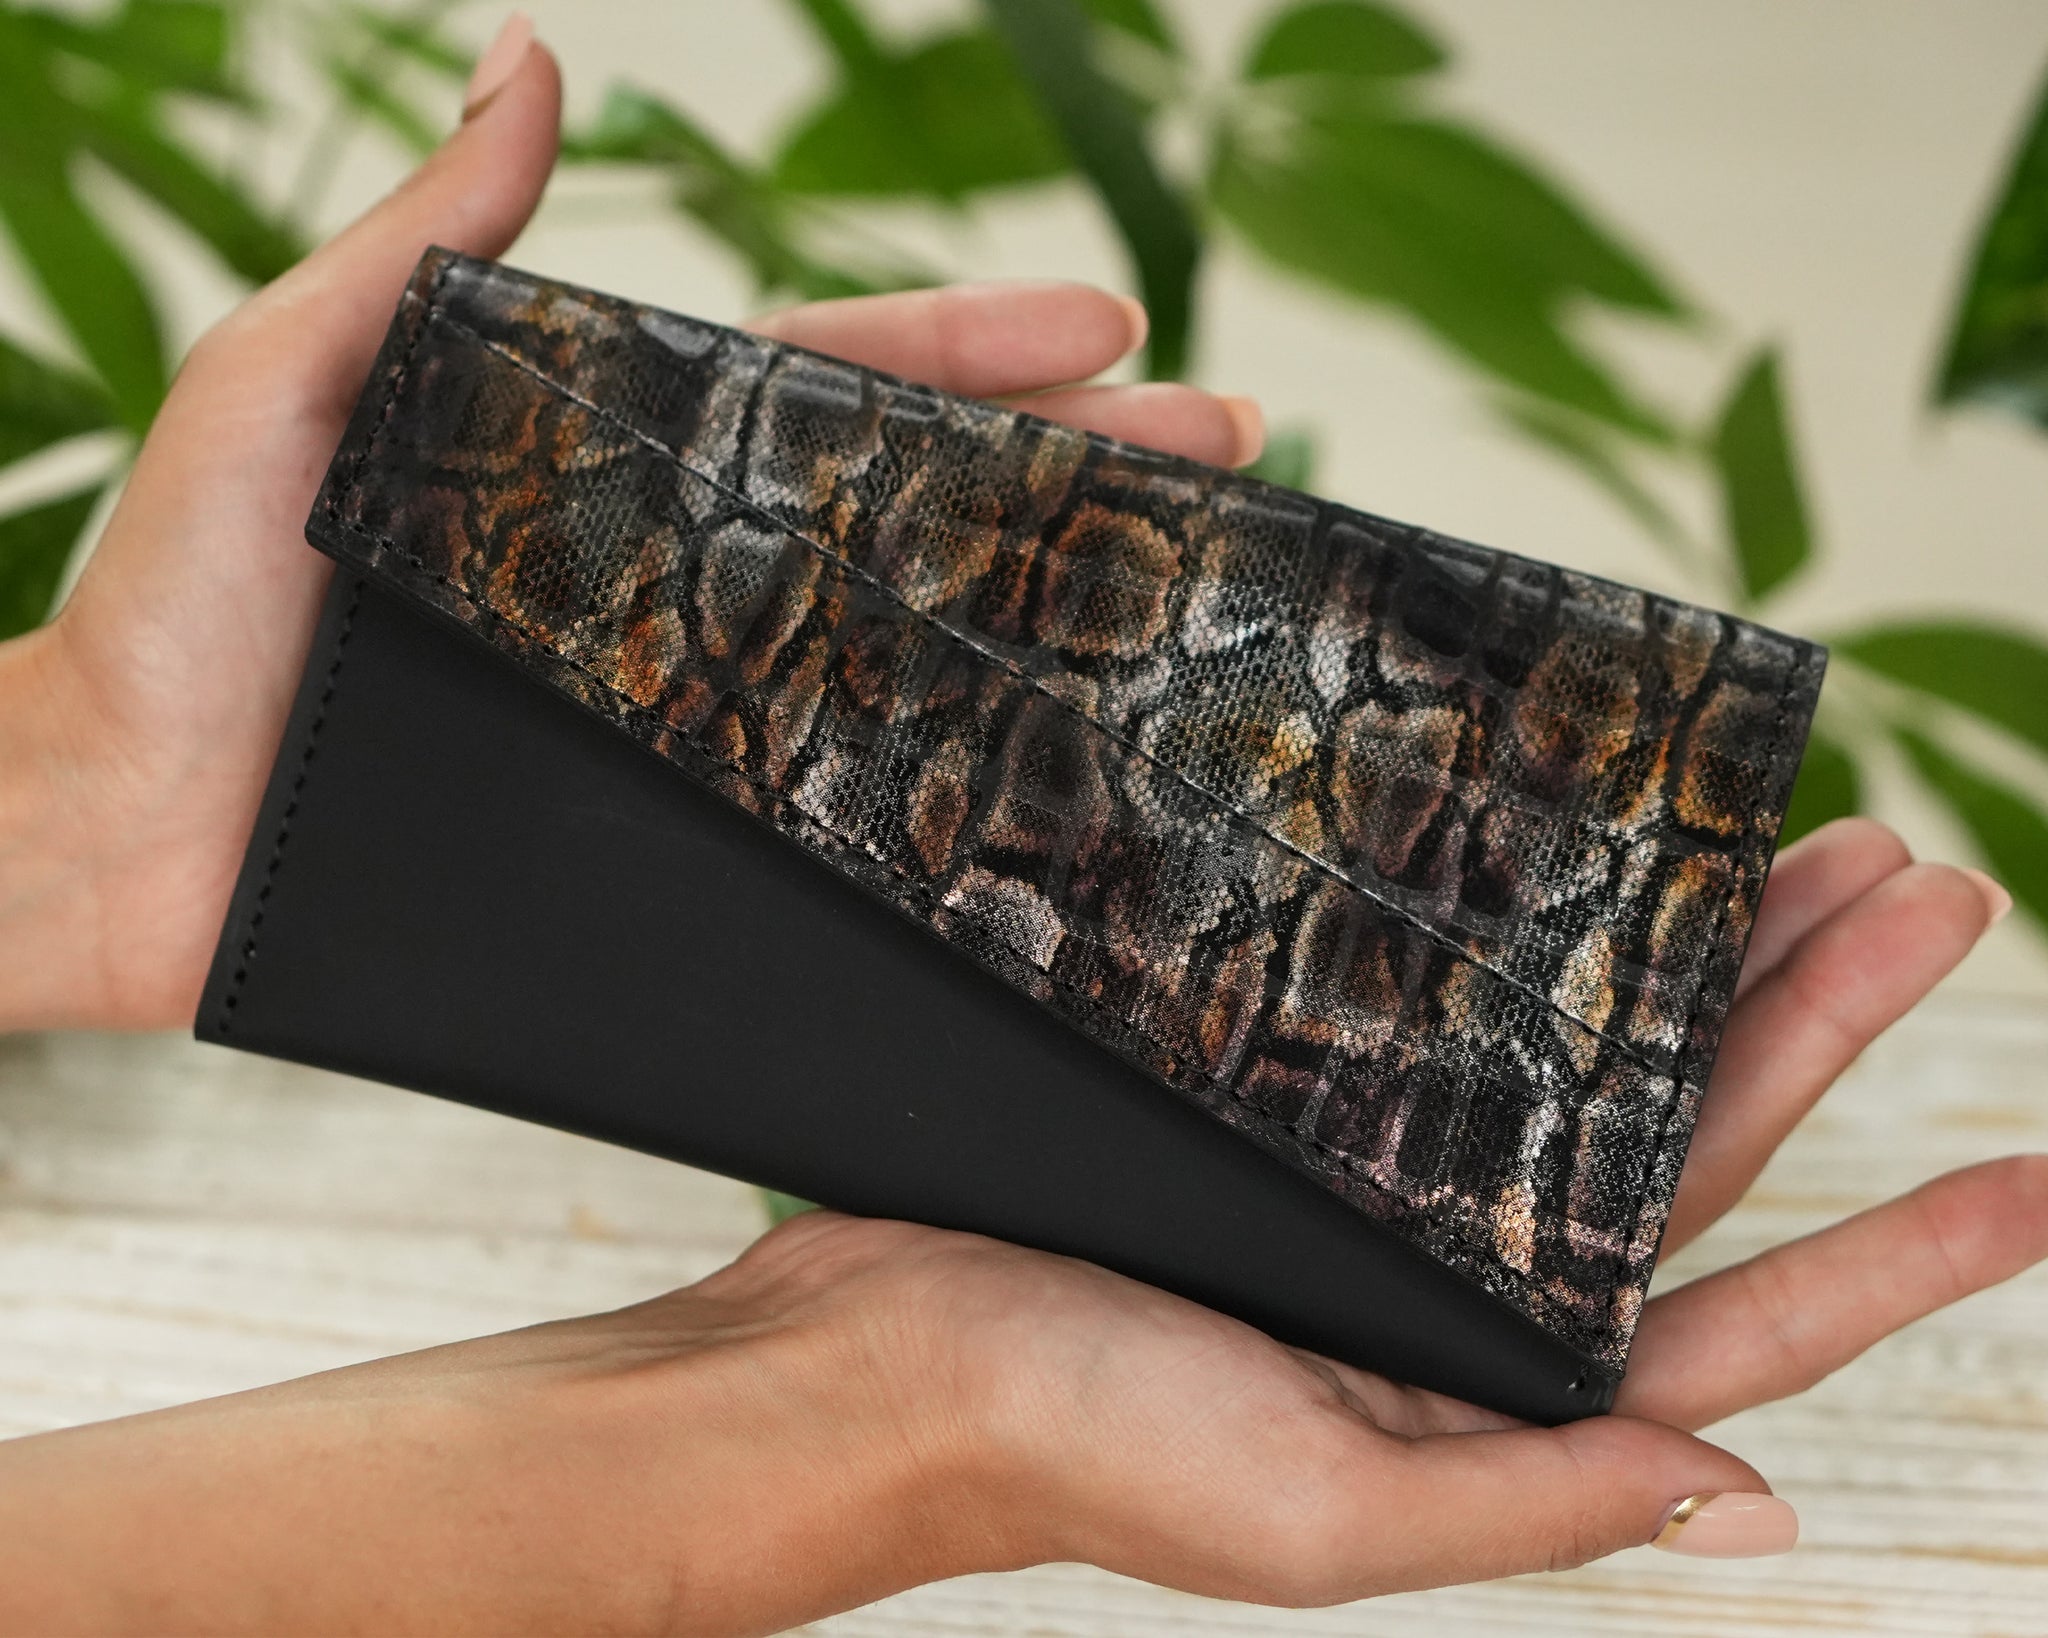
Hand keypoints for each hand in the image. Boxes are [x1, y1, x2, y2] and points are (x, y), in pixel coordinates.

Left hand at [0, 20, 1261, 1035]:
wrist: (106, 833)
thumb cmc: (171, 605)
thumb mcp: (285, 382)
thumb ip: (420, 249)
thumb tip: (523, 64)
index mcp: (611, 447)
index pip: (827, 377)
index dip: (972, 348)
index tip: (1115, 328)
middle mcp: (669, 570)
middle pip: (907, 500)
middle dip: (1073, 467)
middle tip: (1226, 448)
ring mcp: (678, 699)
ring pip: (893, 640)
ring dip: (1039, 612)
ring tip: (1187, 592)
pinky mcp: (661, 825)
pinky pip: (820, 792)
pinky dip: (932, 777)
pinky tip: (1035, 776)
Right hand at [1, 822, 2039, 1634]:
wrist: (879, 1361)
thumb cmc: (1084, 1453)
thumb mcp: (1321, 1515)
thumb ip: (1534, 1498)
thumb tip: (1753, 1509)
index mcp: (1497, 1395)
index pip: (1747, 1321)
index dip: (1903, 1256)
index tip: (2040, 1173)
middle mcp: (1462, 1285)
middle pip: (1690, 1138)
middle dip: (1820, 1022)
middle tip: (1931, 887)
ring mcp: (1381, 1183)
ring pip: (1585, 1054)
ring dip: (1702, 963)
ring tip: (1810, 853)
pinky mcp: (1286, 1106)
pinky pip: (1441, 1010)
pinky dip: (1525, 949)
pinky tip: (1575, 877)